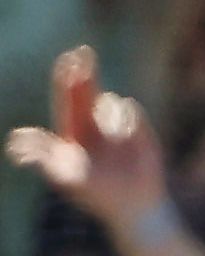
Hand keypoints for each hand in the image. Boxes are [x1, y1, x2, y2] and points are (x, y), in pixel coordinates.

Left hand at [9, 47, 169, 230]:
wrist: (132, 204)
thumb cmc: (95, 194)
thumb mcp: (63, 176)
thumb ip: (41, 156)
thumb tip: (14, 142)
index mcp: (73, 133)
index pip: (68, 100)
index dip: (66, 79)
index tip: (68, 60)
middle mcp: (93, 126)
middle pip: (87, 93)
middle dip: (85, 73)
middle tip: (82, 52)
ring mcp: (116, 127)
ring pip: (111, 104)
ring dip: (113, 119)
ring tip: (120, 144)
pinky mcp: (138, 130)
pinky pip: (131, 111)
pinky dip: (128, 122)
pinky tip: (132, 141)